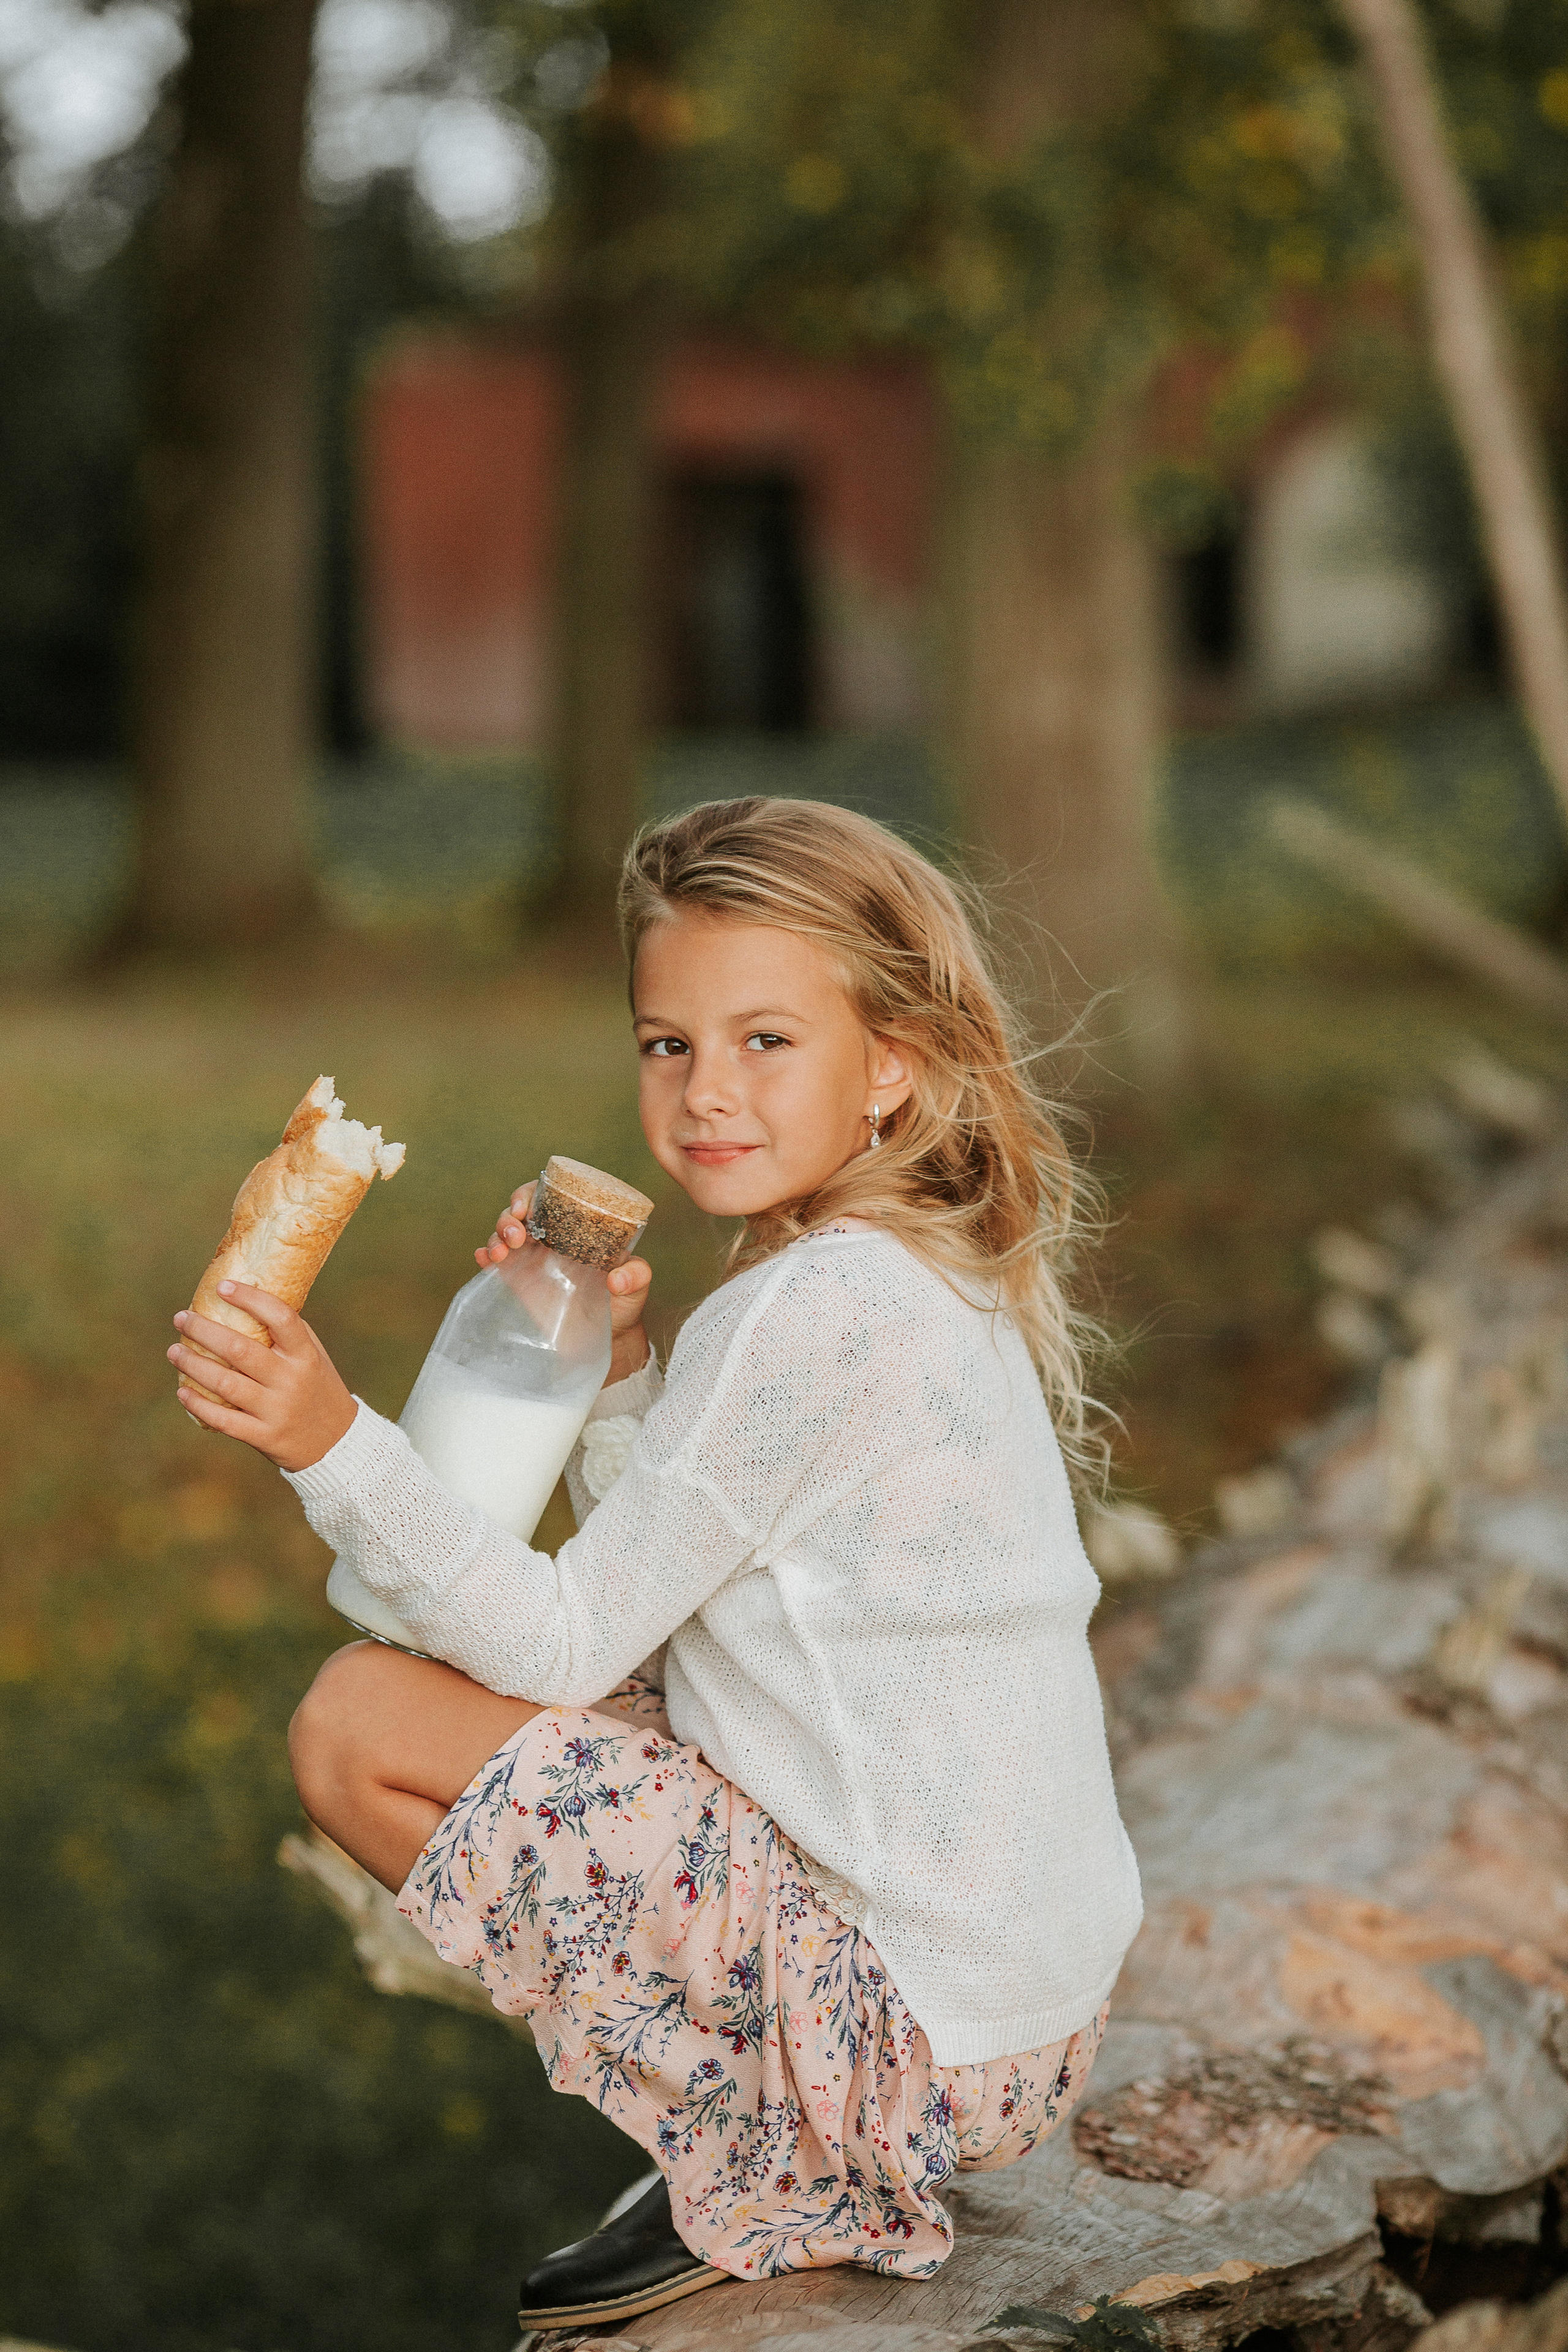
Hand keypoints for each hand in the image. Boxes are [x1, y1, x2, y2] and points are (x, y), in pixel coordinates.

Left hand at [168, 1283, 357, 1470]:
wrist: (337, 1443)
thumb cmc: (317, 1389)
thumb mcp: (314, 1358)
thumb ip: (288, 1334)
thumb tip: (248, 1300)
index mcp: (305, 1355)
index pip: (281, 1318)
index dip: (250, 1299)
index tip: (223, 1287)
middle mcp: (292, 1380)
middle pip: (240, 1350)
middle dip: (204, 1331)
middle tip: (182, 1318)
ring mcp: (277, 1410)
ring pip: (225, 1384)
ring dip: (193, 1365)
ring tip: (174, 1351)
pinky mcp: (265, 1436)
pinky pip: (224, 1420)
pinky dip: (199, 1405)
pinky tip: (183, 1392)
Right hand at [478, 1182, 651, 1385]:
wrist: (607, 1338)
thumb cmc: (624, 1303)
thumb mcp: (637, 1285)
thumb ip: (635, 1276)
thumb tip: (617, 1280)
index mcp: (574, 1228)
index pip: (547, 1197)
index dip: (531, 1194)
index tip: (525, 1206)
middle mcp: (549, 1238)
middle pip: (518, 1213)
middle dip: (508, 1217)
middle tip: (516, 1235)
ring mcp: (530, 1259)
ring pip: (503, 1234)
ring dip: (496, 1235)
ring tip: (500, 1252)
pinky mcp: (517, 1282)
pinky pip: (494, 1262)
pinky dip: (485, 1255)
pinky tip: (484, 1259)